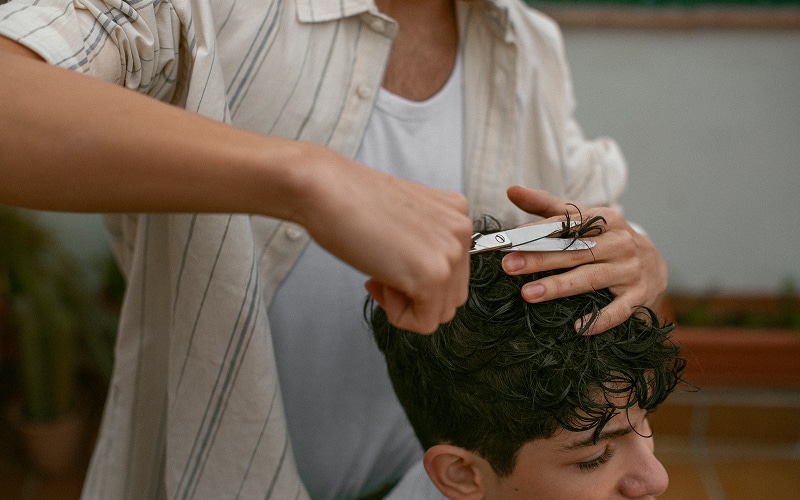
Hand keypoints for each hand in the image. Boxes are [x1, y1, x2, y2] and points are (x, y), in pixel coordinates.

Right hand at [298, 147, 471, 333]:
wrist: (326, 190)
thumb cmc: (350, 200)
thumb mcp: (403, 220)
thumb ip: (424, 245)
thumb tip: (422, 278)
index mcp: (456, 214)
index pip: (454, 270)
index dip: (418, 277)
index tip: (389, 262)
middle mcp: (461, 231)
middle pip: (452, 294)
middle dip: (416, 295)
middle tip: (381, 275)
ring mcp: (450, 254)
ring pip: (440, 312)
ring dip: (406, 305)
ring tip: (379, 276)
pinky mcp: (433, 276)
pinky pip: (424, 322)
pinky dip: (398, 315)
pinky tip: (378, 282)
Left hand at [502, 186, 667, 334]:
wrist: (656, 268)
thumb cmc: (607, 242)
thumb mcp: (584, 221)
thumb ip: (548, 207)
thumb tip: (512, 190)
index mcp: (606, 220)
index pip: (568, 224)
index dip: (538, 231)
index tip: (511, 239)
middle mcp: (619, 243)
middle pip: (574, 251)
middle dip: (539, 258)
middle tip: (508, 266)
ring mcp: (630, 270)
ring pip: (590, 278)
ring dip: (558, 286)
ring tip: (528, 294)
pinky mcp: (639, 296)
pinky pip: (618, 310)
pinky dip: (600, 319)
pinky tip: (578, 327)